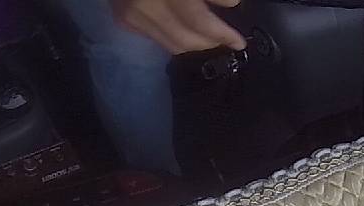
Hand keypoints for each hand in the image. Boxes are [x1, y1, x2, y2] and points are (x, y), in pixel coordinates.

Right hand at [110, 0, 246, 54]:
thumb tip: (230, 3)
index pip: (199, 20)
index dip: (222, 32)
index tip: (239, 38)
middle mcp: (147, 4)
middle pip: (187, 38)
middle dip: (212, 42)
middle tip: (230, 41)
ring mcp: (133, 14)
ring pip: (173, 44)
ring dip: (196, 43)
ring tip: (213, 38)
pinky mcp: (124, 18)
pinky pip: (157, 37)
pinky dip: (176, 36)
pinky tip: (188, 28)